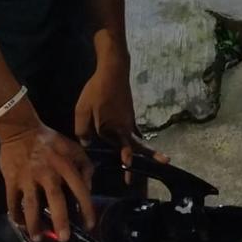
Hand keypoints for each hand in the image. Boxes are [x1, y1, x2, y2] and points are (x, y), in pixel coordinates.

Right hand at [0, 124, 95, 241]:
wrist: (20, 130)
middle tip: (64, 238)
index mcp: (65, 165)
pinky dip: (16, 215)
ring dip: (34, 223)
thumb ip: (85, 167)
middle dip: (60, 220)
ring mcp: (27, 177)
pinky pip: (12, 201)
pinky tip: (21, 224)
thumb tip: (88, 189)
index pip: (79, 189)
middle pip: (55, 199)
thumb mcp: (73, 148)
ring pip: (31, 204)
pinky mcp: (11, 180)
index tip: (90, 225)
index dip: (86, 208)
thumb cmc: (51, 142)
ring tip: (38, 238)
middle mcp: (47, 173)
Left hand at [74, 56, 168, 171]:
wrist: (113, 70)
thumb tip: (86, 144)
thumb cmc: (97, 91)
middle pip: (136, 146)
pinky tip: (139, 143)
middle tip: (151, 171)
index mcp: (116, 127)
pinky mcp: (129, 114)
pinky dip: (137, 139)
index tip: (128, 165)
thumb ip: (83, 130)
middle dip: (145, 158)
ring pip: (137, 140)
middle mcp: (126, 126)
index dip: (121, 155)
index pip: (115, 145)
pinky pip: (135, 131)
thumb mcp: (83, 110)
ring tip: (159, 160)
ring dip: (145, 151)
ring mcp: (130, 120)